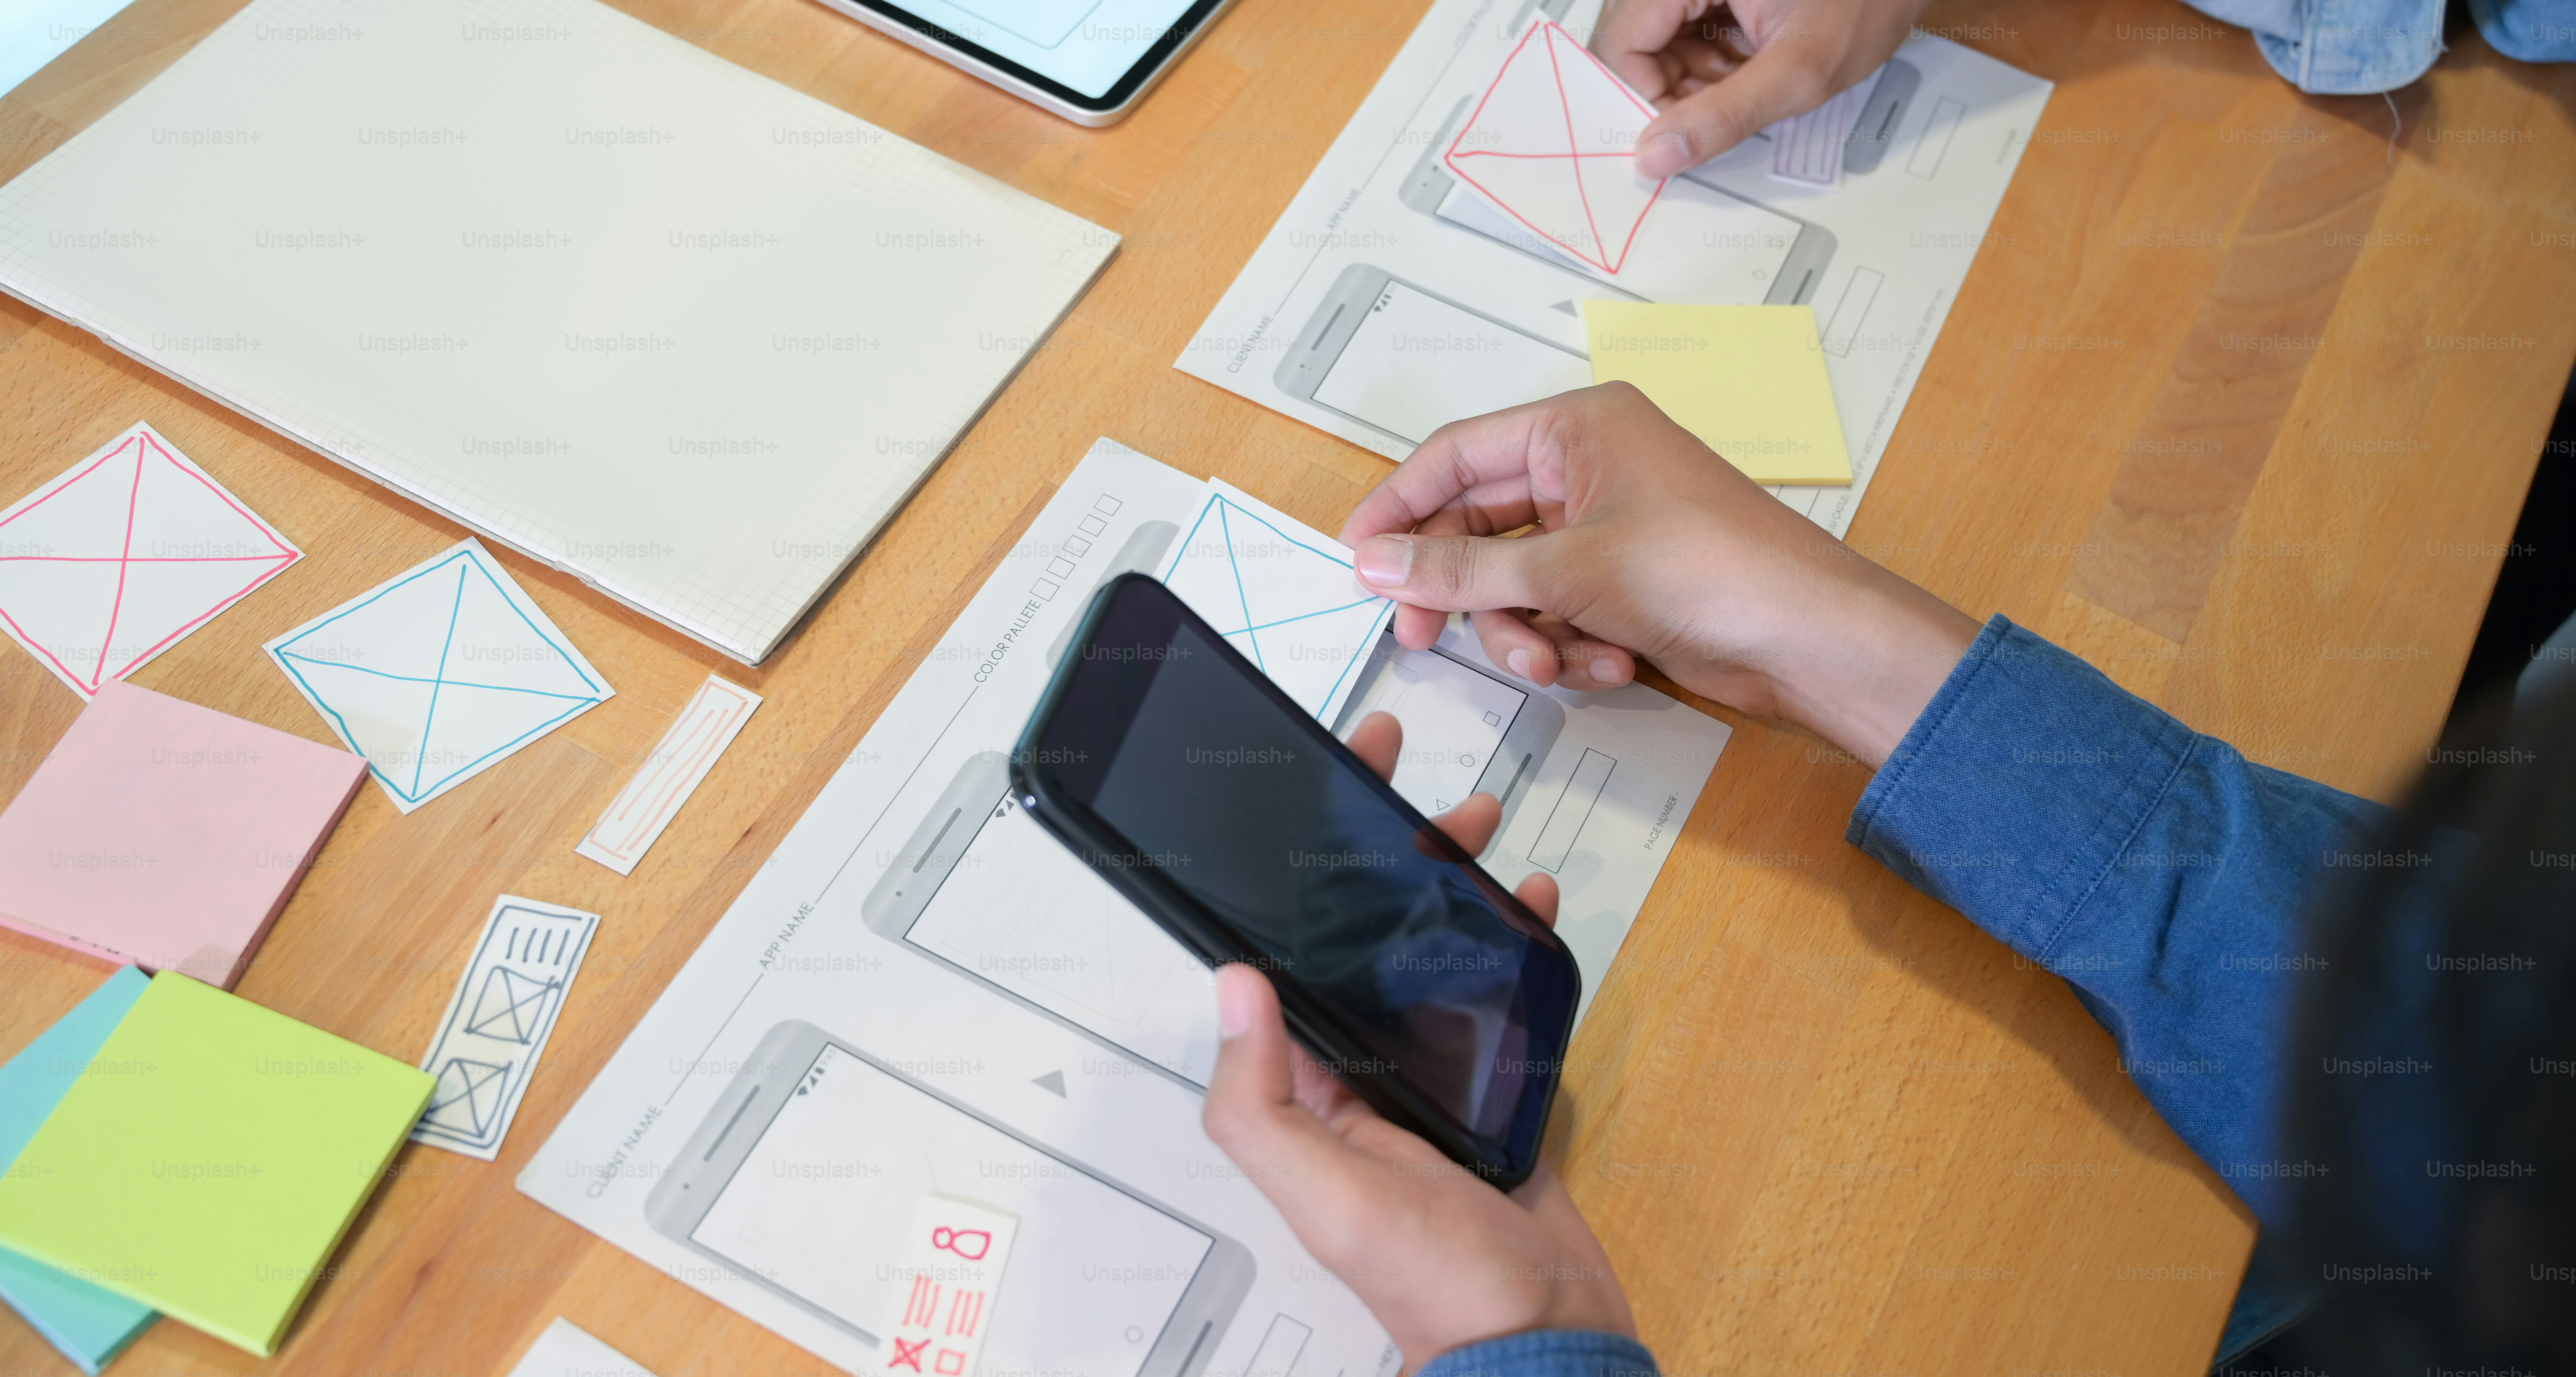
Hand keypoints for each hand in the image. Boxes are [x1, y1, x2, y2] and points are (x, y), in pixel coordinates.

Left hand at [1202, 712, 1632, 1370]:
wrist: (1545, 1339)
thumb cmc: (1435, 1282)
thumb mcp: (1326, 1194)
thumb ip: (1263, 1103)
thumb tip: (1231, 988)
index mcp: (1310, 1092)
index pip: (1283, 960)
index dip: (1291, 876)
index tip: (1313, 796)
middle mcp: (1364, 1076)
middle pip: (1358, 939)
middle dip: (1380, 855)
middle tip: (1410, 786)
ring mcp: (1435, 1078)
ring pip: (1430, 952)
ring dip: (1448, 883)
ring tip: (1477, 828)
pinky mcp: (1499, 1087)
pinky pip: (1500, 992)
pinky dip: (1514, 938)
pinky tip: (1531, 900)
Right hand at [1337, 384, 1978, 767]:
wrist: (1805, 636)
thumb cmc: (1700, 569)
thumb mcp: (1563, 569)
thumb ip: (1460, 569)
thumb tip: (1373, 562)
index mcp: (1576, 428)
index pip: (1454, 456)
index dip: (1398, 507)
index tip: (1356, 560)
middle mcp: (1589, 467)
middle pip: (1479, 526)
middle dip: (1465, 591)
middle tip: (1423, 637)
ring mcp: (1609, 527)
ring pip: (1516, 581)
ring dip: (1526, 631)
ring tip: (1558, 660)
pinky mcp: (1626, 583)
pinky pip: (1560, 611)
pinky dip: (1573, 644)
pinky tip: (1612, 661)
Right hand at [1593, 0, 1933, 175]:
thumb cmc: (1867, 0)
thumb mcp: (1797, 71)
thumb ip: (1723, 116)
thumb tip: (1658, 155)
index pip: (1622, 43)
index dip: (1640, 97)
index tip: (1673, 135)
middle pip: (1634, 44)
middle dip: (1670, 91)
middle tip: (1720, 109)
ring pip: (1657, 44)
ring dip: (1691, 82)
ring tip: (1745, 83)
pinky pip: (1684, 34)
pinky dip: (1708, 65)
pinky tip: (1745, 69)